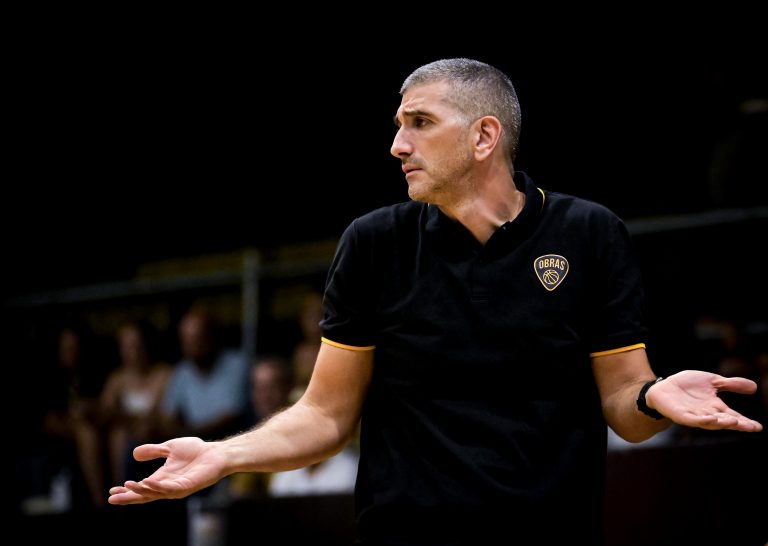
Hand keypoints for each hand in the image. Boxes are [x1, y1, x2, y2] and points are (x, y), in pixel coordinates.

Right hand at [108, 437, 225, 504]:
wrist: (216, 453)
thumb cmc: (196, 451)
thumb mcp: (170, 448)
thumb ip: (154, 450)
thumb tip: (134, 453)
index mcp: (162, 478)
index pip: (141, 488)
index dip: (127, 491)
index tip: (111, 491)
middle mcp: (167, 486)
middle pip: (144, 495)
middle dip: (128, 497)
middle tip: (112, 498)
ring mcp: (177, 488)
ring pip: (155, 493)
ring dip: (141, 491)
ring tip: (127, 486)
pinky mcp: (187, 486)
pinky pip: (170, 489)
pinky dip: (157, 487)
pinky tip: (147, 482)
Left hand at [648, 370, 762, 431]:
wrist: (663, 387)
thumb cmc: (687, 385)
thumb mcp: (712, 381)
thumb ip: (730, 384)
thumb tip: (755, 386)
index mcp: (715, 407)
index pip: (733, 416)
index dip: (745, 422)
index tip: (758, 427)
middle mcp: (707, 414)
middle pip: (725, 421)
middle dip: (738, 424)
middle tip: (750, 426)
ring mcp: (694, 415)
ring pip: (710, 422)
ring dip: (722, 422)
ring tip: (734, 422)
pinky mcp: (681, 415)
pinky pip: (693, 420)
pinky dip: (702, 420)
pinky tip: (711, 419)